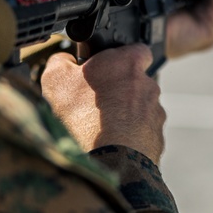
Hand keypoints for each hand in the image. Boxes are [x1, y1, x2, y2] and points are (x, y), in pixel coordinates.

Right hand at [40, 44, 165, 163]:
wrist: (109, 162)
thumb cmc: (84, 117)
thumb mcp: (56, 80)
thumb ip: (60, 63)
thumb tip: (63, 61)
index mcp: (127, 64)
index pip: (137, 50)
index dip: (122, 57)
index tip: (106, 68)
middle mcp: (148, 85)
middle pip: (135, 83)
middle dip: (119, 92)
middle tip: (94, 104)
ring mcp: (155, 113)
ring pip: (139, 110)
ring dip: (125, 117)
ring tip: (100, 131)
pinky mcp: (156, 139)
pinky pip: (142, 135)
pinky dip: (129, 139)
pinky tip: (111, 147)